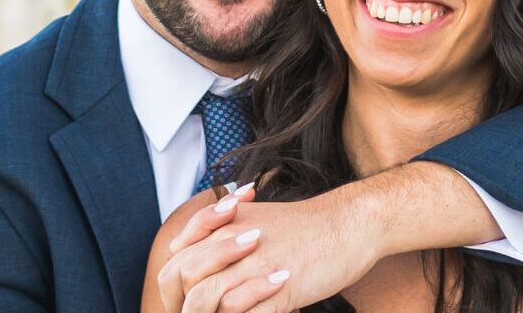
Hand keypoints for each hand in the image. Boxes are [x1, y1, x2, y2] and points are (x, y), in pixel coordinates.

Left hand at [164, 188, 383, 312]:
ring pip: (206, 300)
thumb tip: (192, 264)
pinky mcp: (280, 288)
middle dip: (183, 308)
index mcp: (222, 227)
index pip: (175, 264)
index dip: (173, 292)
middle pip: (183, 280)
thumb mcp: (254, 218)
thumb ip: (219, 235)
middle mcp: (232, 242)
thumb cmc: (303, 228)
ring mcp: (255, 265)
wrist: (349, 223)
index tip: (183, 307)